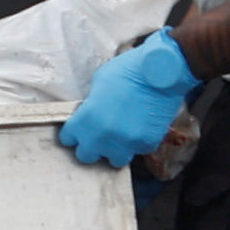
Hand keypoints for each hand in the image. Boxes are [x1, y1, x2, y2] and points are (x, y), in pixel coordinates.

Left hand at [59, 25, 202, 168]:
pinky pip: (137, 150)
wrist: (161, 70)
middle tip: (98, 135)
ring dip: (114, 149)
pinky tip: (140, 127)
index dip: (74, 132)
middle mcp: (103, 136)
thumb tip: (90, 116)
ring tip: (120, 135)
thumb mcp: (99, 83)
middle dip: (91, 146)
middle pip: (86, 156)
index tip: (78, 130)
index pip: (68, 139)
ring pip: (114, 159)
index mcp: (86, 119)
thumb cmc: (128, 70)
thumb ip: (90, 106)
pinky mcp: (146, 144)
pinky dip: (136, 142)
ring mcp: (126, 143)